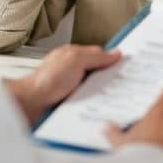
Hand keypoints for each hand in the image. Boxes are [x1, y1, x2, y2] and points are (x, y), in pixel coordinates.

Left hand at [5, 45, 120, 124]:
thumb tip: (116, 54)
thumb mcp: (74, 60)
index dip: (114, 60)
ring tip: (117, 99)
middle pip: (101, 73)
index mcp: (75, 56)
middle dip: (112, 79)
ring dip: (105, 94)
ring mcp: (74, 87)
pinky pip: (91, 102)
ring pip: (98, 89)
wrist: (31, 103)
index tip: (130, 66)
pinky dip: (97, 105)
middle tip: (128, 85)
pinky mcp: (74, 103)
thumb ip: (95, 56)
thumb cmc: (47, 79)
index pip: (101, 55)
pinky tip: (103, 109)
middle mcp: (75, 71)